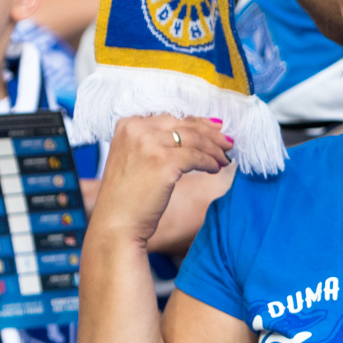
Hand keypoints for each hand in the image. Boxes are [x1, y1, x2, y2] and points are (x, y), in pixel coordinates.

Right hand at [93, 116, 232, 244]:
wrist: (115, 225)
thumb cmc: (128, 197)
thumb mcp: (135, 158)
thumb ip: (156, 141)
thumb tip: (196, 131)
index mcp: (128, 124)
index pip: (171, 117)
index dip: (196, 123)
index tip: (214, 129)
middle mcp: (136, 129)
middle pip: (185, 125)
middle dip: (210, 134)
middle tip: (227, 143)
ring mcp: (149, 144)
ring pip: (194, 139)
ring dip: (214, 149)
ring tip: (225, 158)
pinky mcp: (163, 162)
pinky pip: (196, 157)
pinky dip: (210, 162)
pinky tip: (216, 169)